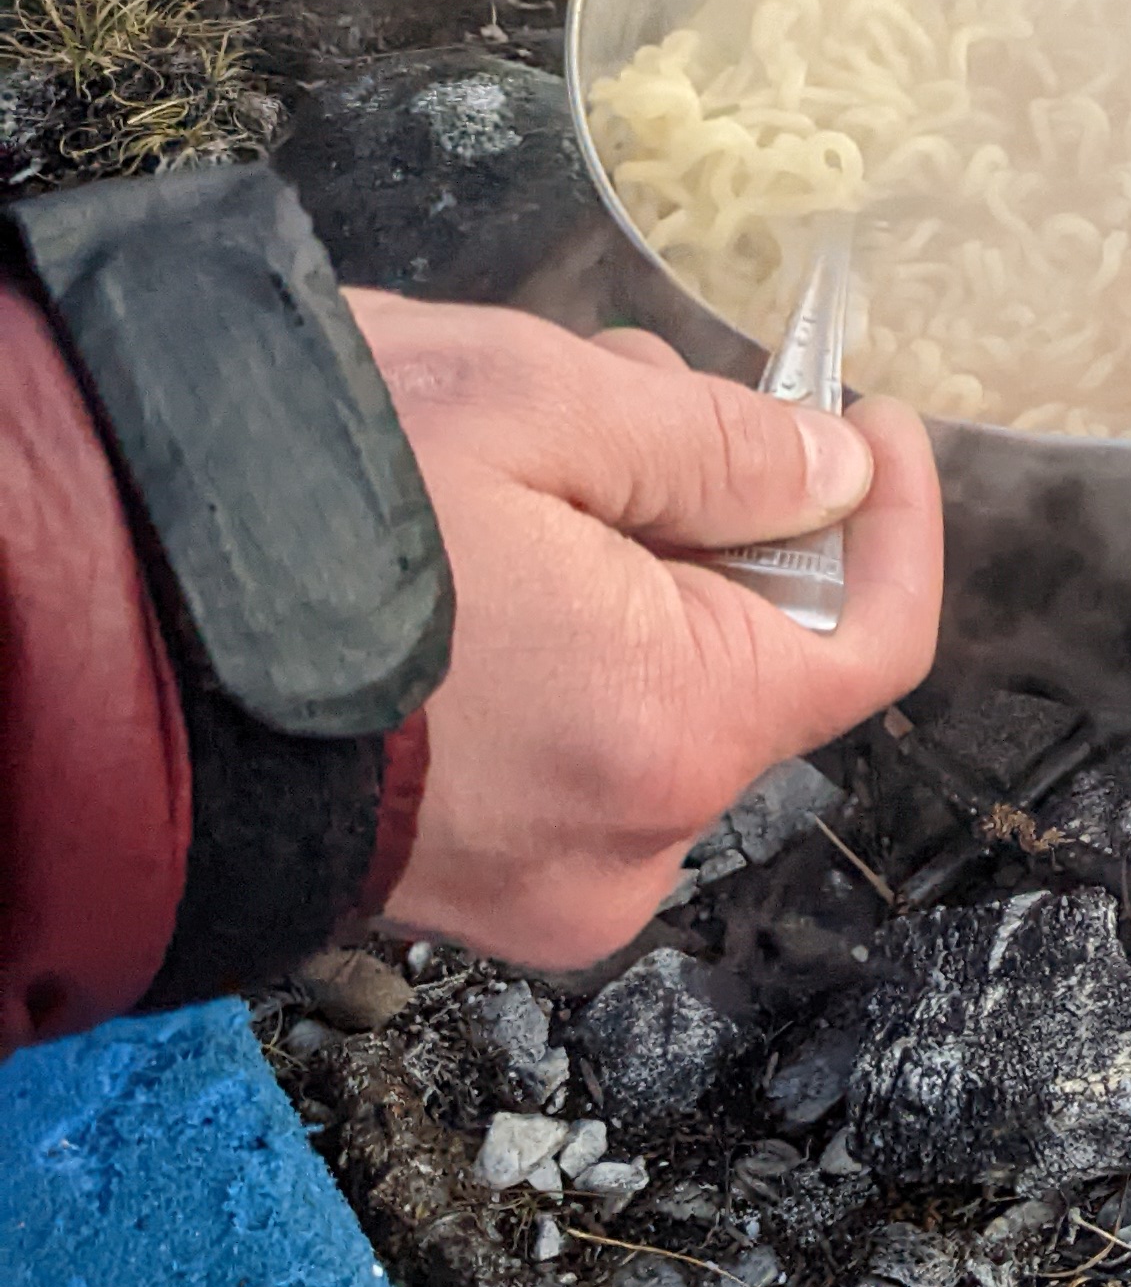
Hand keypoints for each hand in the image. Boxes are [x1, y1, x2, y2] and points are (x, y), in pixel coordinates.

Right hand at [348, 294, 942, 968]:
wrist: (59, 644)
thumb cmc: (284, 515)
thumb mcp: (536, 407)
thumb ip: (721, 447)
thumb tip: (830, 471)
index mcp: (675, 732)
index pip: (878, 639)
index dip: (891, 517)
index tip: (868, 420)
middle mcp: (625, 842)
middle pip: (752, 659)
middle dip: (719, 516)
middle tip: (634, 395)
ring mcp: (533, 887)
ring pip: (650, 697)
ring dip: (627, 571)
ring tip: (518, 462)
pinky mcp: (449, 891)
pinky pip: (559, 755)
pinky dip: (554, 650)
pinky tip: (467, 556)